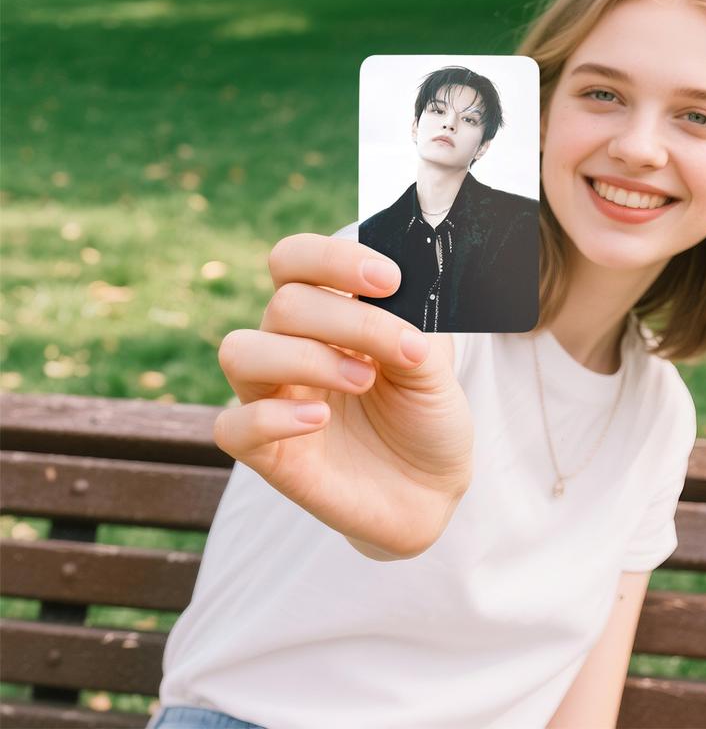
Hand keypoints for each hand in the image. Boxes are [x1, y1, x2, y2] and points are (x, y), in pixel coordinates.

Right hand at [214, 233, 473, 559]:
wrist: (432, 488)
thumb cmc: (426, 414)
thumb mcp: (432, 362)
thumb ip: (410, 323)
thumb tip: (397, 290)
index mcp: (326, 312)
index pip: (294, 259)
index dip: (333, 258)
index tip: (389, 280)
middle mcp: (291, 347)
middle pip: (284, 304)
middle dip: (347, 320)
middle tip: (400, 351)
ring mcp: (274, 398)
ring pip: (240, 352)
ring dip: (307, 358)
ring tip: (363, 380)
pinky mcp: (267, 453)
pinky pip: (232, 425)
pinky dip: (272, 416)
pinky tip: (320, 420)